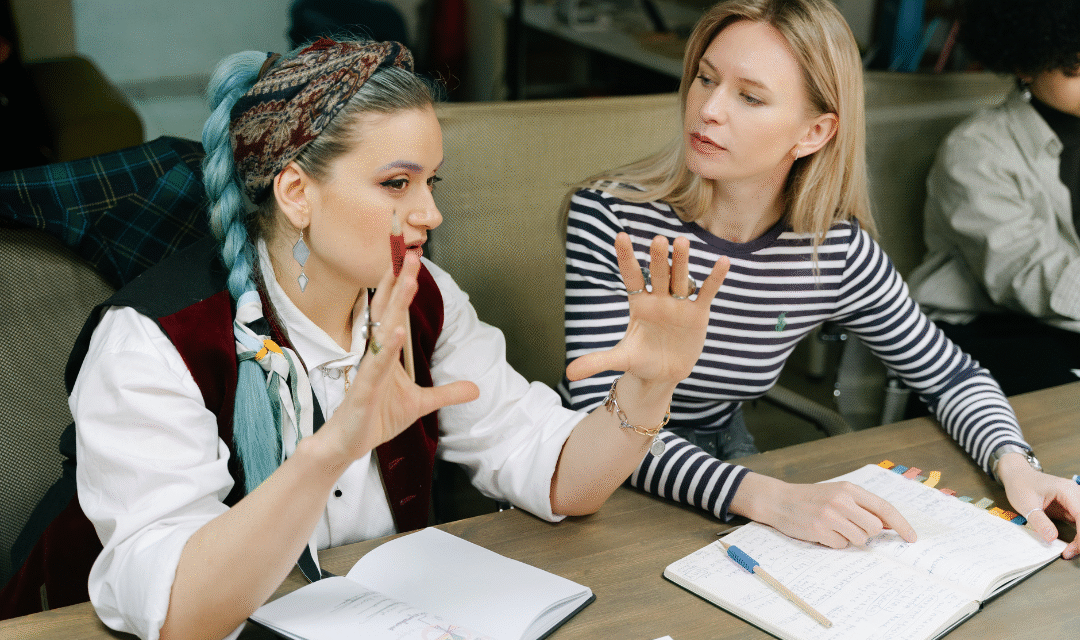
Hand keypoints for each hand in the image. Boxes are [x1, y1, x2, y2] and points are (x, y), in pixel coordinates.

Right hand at [316, 254, 478, 467]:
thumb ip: (447, 393)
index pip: (395, 312)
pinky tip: (396, 330)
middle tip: (411, 254)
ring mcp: (368, 369)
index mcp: (386, 352)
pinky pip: (376, 365)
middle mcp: (375, 354)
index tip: (413, 261)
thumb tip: (476, 388)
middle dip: (399, 282)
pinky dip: (386, 348)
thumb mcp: (421, 404)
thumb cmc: (377, 417)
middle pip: (388, 311)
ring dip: (396, 305)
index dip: (404, 287)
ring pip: (383, 330)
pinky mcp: (363, 389)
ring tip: (408, 281)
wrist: (349, 444)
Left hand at [565, 233, 728, 386]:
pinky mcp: (698, 314)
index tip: (620, 236)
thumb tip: (568, 374)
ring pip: (681, 278)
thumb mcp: (620, 360)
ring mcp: (679, 304)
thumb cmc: (640, 361)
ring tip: (682, 241)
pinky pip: (707, 292)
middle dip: (658, 259)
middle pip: (658, 274)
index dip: (626, 258)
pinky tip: (723, 261)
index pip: (631, 276)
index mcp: (638, 304)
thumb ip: (596, 361)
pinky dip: (714, 278)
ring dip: (682, 261)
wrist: (663, 374)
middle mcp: (658, 299)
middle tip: (658, 240)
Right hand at [732, 473, 917, 548]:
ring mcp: (830, 516)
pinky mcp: (819, 530)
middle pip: (874, 528)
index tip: (911, 537)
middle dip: (867, 532)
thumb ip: (862, 506)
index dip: (901, 524)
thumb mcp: (837, 493)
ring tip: (834, 528)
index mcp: (849, 489)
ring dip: (850, 538)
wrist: (778, 500)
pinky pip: (841, 545)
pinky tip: (822, 532)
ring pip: (859, 539)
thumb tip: (889, 524)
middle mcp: (841, 501)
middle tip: (851, 527)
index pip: (884, 508)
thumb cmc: (811, 498)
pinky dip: (835, 543)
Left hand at [998, 456, 1079, 558]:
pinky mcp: (1071, 507)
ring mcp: (1074, 500)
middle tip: (1070, 552)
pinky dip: (1079, 534)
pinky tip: (1073, 545)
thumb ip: (1040, 522)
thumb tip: (1052, 538)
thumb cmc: (1020, 485)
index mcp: (1066, 490)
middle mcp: (1075, 494)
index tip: (1072, 550)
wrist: (1017, 475)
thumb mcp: (1026, 505)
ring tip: (1071, 550)